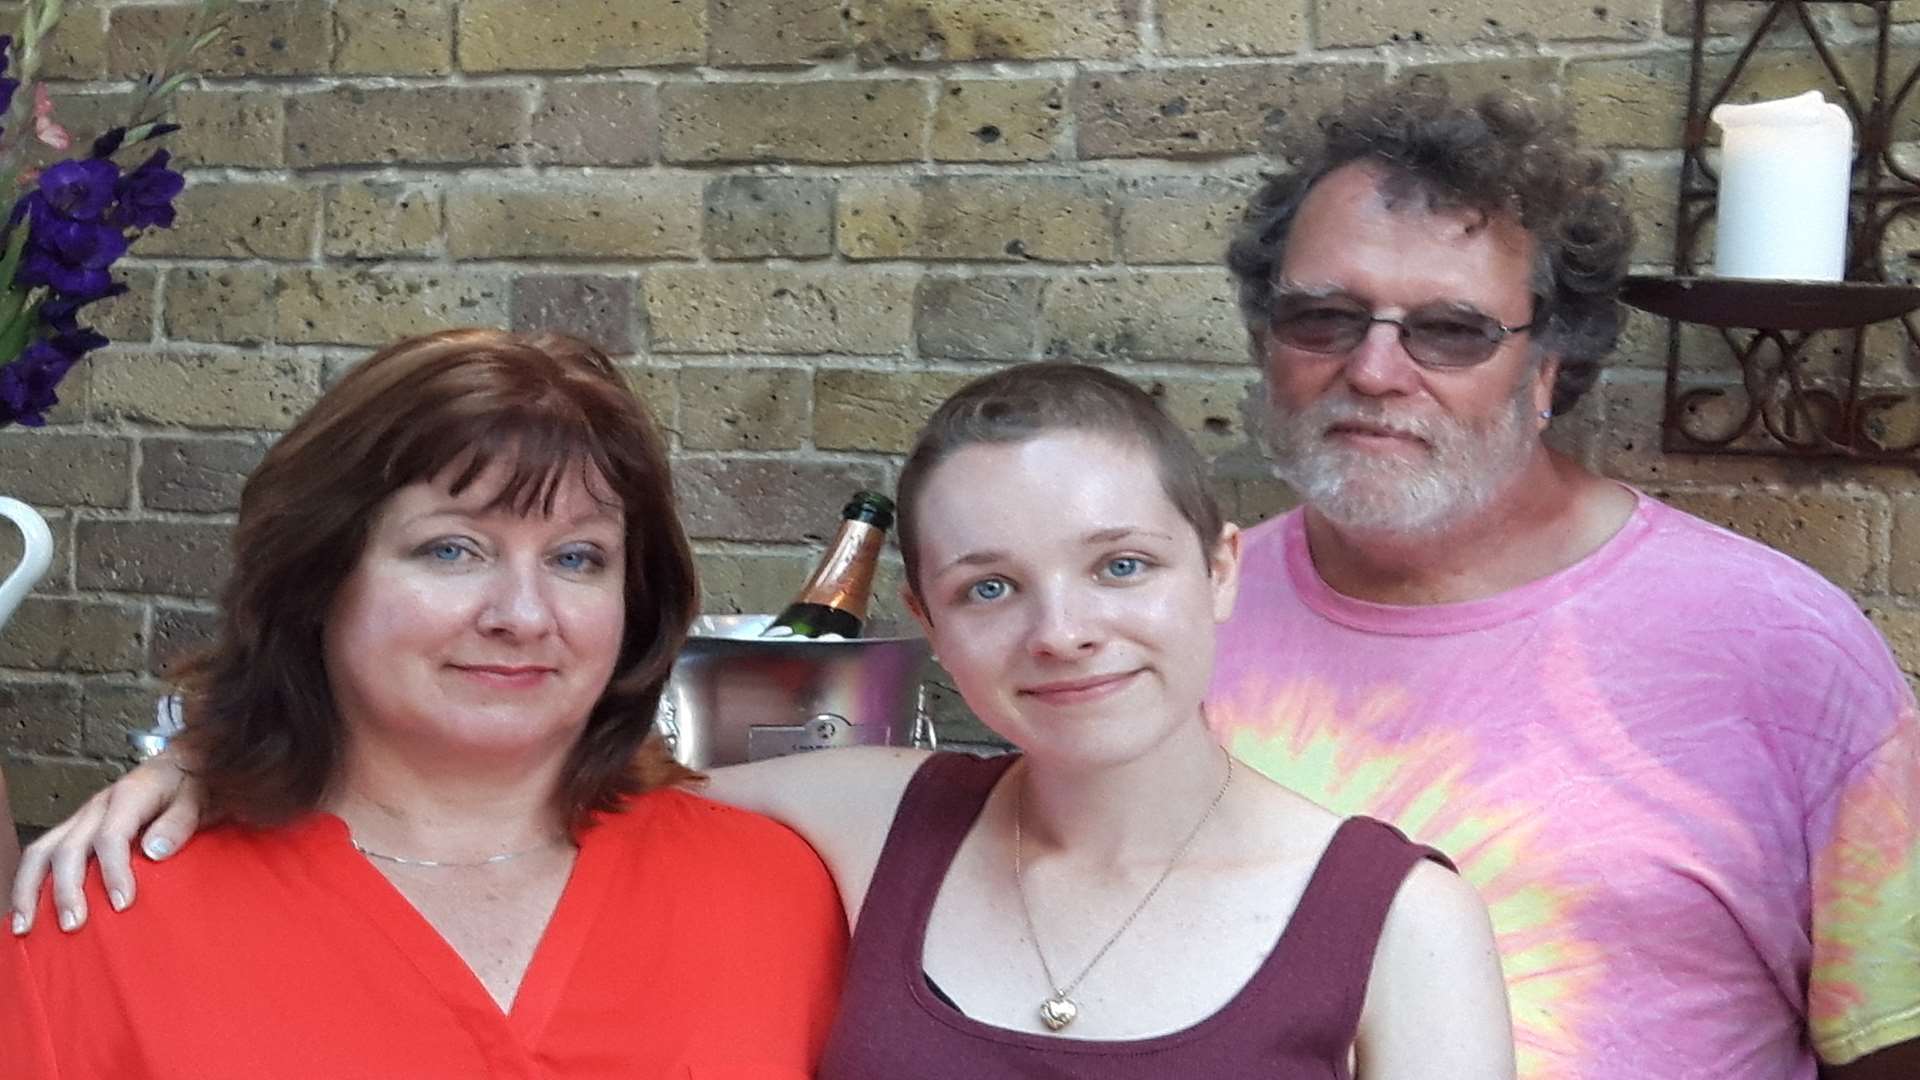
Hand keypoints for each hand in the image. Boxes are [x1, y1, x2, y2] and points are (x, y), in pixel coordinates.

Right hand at [9, 749, 201, 934]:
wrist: (185, 764)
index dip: (114, 871)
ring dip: (31, 889)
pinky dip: (30, 883)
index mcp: (131, 794)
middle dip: (68, 889)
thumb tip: (155, 851)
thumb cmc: (194, 785)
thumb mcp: (200, 797)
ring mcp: (83, 818)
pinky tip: (27, 912)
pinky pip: (42, 854)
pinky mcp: (77, 829)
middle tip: (74, 924)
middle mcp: (99, 806)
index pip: (112, 835)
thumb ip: (180, 821)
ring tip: (27, 926)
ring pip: (43, 850)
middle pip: (70, 847)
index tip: (122, 904)